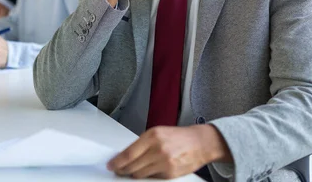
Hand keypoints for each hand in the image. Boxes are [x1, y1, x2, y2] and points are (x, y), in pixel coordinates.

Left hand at [107, 125, 230, 179]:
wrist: (200, 143)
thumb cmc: (178, 137)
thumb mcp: (157, 133)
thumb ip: (142, 144)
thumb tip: (125, 156)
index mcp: (152, 136)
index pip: (129, 153)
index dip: (117, 162)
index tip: (111, 165)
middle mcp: (158, 150)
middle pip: (132, 166)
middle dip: (123, 170)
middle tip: (117, 170)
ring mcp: (165, 163)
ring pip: (140, 174)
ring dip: (133, 174)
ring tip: (130, 171)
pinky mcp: (170, 174)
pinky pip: (152, 178)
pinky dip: (147, 176)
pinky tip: (146, 171)